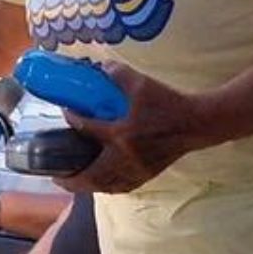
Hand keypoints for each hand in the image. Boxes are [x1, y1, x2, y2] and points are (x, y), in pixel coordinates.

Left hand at [54, 61, 194, 193]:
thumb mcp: (142, 83)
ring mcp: (137, 169)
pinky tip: (100, 183)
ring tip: (72, 181)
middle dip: (70, 178)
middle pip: (91, 175)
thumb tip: (100, 66)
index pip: (87, 130)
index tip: (65, 113)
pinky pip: (121, 187)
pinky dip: (106, 187)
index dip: (72, 121)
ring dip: (86, 186)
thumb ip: (118, 73)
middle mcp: (126, 157)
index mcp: (121, 134)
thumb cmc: (169, 103)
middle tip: (55, 174)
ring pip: (105, 185)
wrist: (197, 123)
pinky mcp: (147, 174)